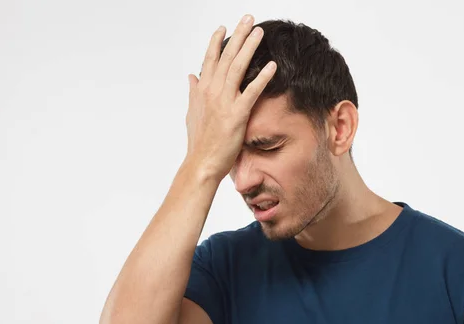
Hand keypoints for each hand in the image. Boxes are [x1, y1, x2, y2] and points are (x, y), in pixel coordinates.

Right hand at [185, 14, 276, 181]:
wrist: (201, 164)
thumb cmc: (198, 142)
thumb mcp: (192, 113)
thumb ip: (193, 93)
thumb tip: (191, 76)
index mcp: (202, 90)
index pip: (210, 60)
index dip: (217, 42)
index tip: (224, 27)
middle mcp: (212, 92)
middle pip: (226, 57)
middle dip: (238, 35)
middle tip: (248, 18)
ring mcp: (224, 102)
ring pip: (237, 68)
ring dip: (249, 47)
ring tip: (259, 32)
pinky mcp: (237, 115)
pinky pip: (252, 91)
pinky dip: (262, 77)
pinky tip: (272, 65)